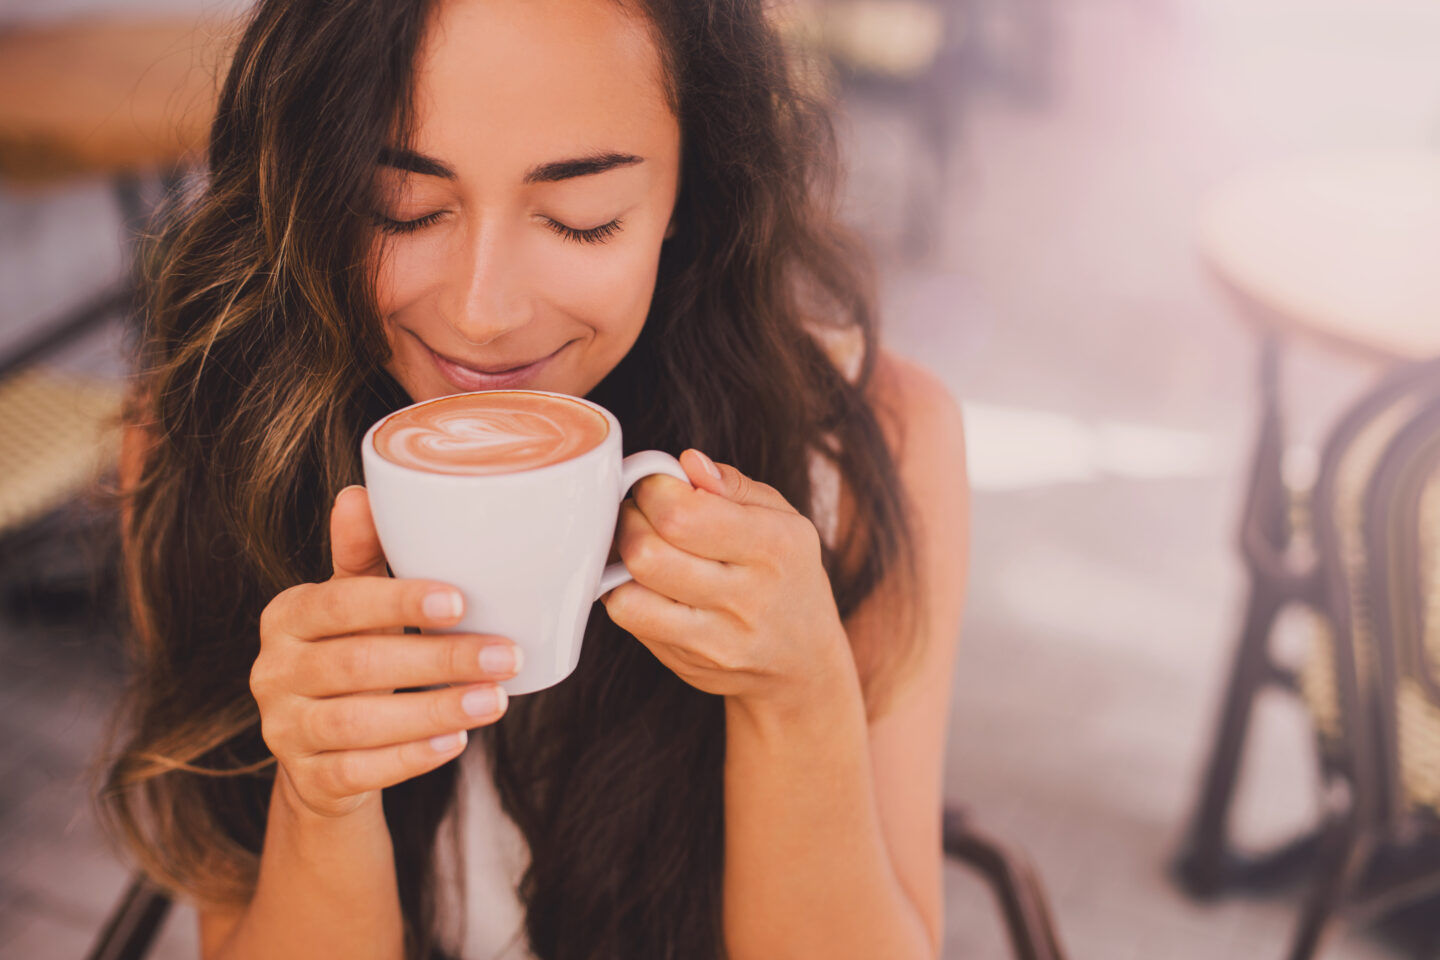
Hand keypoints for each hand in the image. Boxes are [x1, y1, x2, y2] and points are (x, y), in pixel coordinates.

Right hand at [250, 485, 522, 818]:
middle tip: (505, 656)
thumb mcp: (357, 604)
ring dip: (435, 711)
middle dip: (439, 661)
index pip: (340, 602)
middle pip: (358, 665)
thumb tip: (360, 492)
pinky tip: (456, 742)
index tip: (461, 601)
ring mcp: (283, 730)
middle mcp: (273, 672)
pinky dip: (411, 758)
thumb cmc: (354, 654)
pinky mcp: (306, 780)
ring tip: (495, 700)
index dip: (399, 601)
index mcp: (287, 616)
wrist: (323, 752)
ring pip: (359, 723)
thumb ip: (363, 555)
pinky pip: (359, 771)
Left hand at [600, 450, 851, 712]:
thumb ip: (733, 485)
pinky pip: (629, 619)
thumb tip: (687, 462)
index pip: (683, 514)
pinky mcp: (685, 663)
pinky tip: (643, 581)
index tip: (658, 485)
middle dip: (630, 519)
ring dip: (620, 558)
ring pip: (628, 591)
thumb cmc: (787, 576)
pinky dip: (623, 591)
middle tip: (642, 512)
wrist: (803, 665)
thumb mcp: (783, 520)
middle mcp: (747, 596)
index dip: (654, 489)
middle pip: (646, 552)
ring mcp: (715, 639)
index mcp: (775, 547)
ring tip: (642, 545)